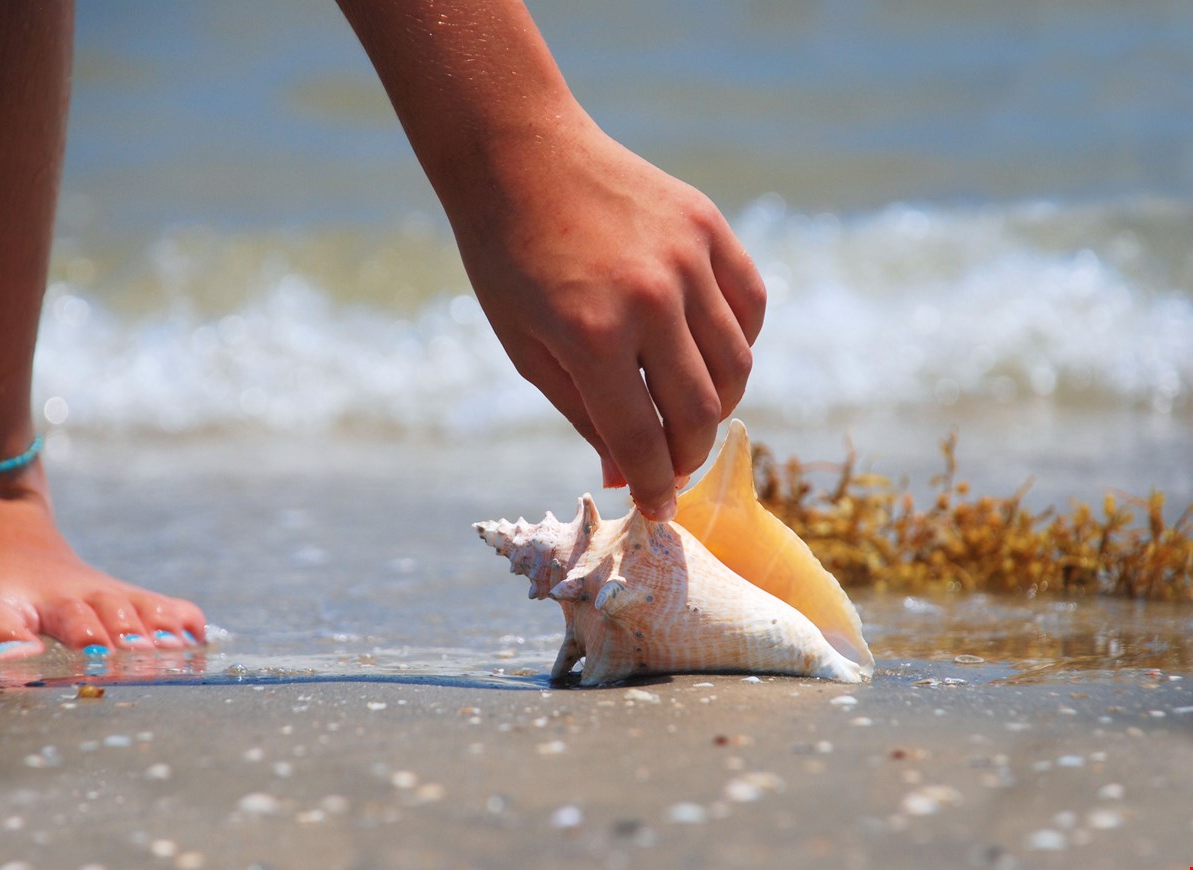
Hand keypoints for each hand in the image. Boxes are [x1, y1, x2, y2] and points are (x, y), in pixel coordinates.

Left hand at [448, 120, 766, 518]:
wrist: (518, 155)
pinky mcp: (709, 226)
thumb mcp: (527, 349)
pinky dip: (736, 344)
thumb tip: (623, 475)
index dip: (653, 487)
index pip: (642, 440)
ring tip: (685, 413)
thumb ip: (584, 414)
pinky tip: (706, 355)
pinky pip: (749, 307)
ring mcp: (688, 258)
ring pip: (736, 366)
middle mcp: (650, 298)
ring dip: (716, 407)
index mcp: (591, 336)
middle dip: (686, 457)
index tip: (659, 512)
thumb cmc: (507, 259)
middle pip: (700, 412)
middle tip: (669, 468)